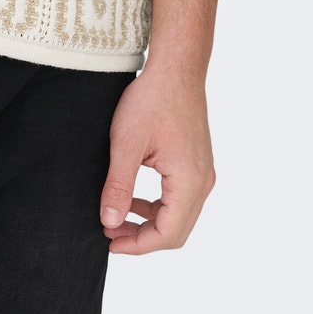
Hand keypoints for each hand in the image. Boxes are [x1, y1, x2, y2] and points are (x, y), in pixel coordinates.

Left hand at [99, 64, 215, 253]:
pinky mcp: (197, 162)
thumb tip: (109, 222)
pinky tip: (134, 198)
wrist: (176, 68)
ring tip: (117, 216)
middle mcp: (203, 182)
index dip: (137, 245)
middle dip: (142, 238)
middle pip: (176, 231)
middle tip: (110, 231)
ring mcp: (203, 172)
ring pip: (179, 215)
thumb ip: (118, 186)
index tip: (109, 242)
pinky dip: (158, 205)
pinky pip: (181, 198)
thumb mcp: (126, 144)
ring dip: (149, 222)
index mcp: (189, 182)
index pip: (168, 234)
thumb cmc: (152, 100)